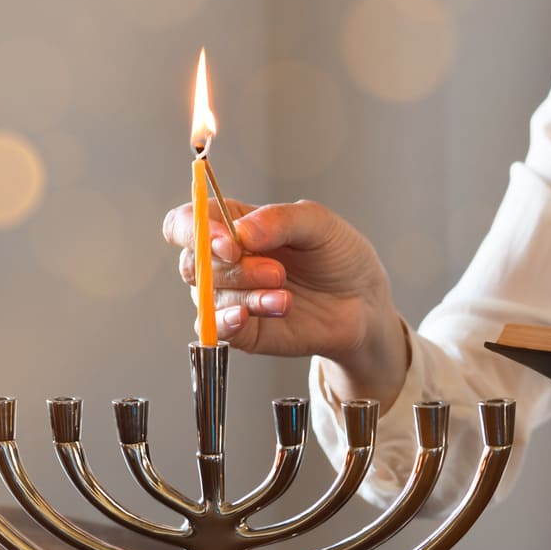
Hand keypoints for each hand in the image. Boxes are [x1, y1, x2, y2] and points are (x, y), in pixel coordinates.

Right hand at [163, 199, 407, 406]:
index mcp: (234, 225)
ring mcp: (231, 296)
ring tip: (286, 296)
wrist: (364, 303)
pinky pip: (214, 328)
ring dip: (248, 294)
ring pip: (209, 296)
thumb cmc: (339, 257)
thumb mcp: (319, 224)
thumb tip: (239, 232)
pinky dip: (228, 322)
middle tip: (277, 271)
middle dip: (234, 267)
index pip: (186, 222)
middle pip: (193, 262)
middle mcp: (225, 261)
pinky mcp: (242, 330)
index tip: (226, 242)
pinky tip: (251, 315)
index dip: (194, 229)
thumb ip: (279, 219)